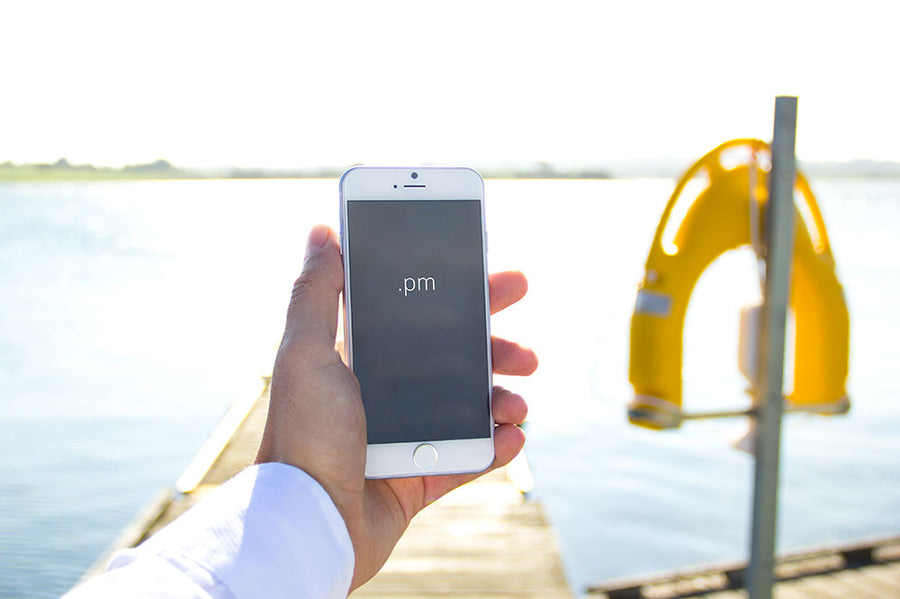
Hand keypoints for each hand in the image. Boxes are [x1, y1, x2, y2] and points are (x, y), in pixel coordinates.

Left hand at [256, 225, 537, 591]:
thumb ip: (316, 292)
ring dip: (502, 398)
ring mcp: (405, 433)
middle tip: (527, 349)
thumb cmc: (302, 435)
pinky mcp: (418, 475)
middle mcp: (386, 392)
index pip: (418, 313)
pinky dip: (495, 446)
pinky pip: (468, 456)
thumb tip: (321, 231)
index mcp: (361, 357)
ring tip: (519, 402)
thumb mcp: (304, 352)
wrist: (307, 522)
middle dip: (496, 347)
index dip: (459, 294)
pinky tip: (511, 436)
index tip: (495, 277)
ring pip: (468, 405)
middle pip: (454, 358)